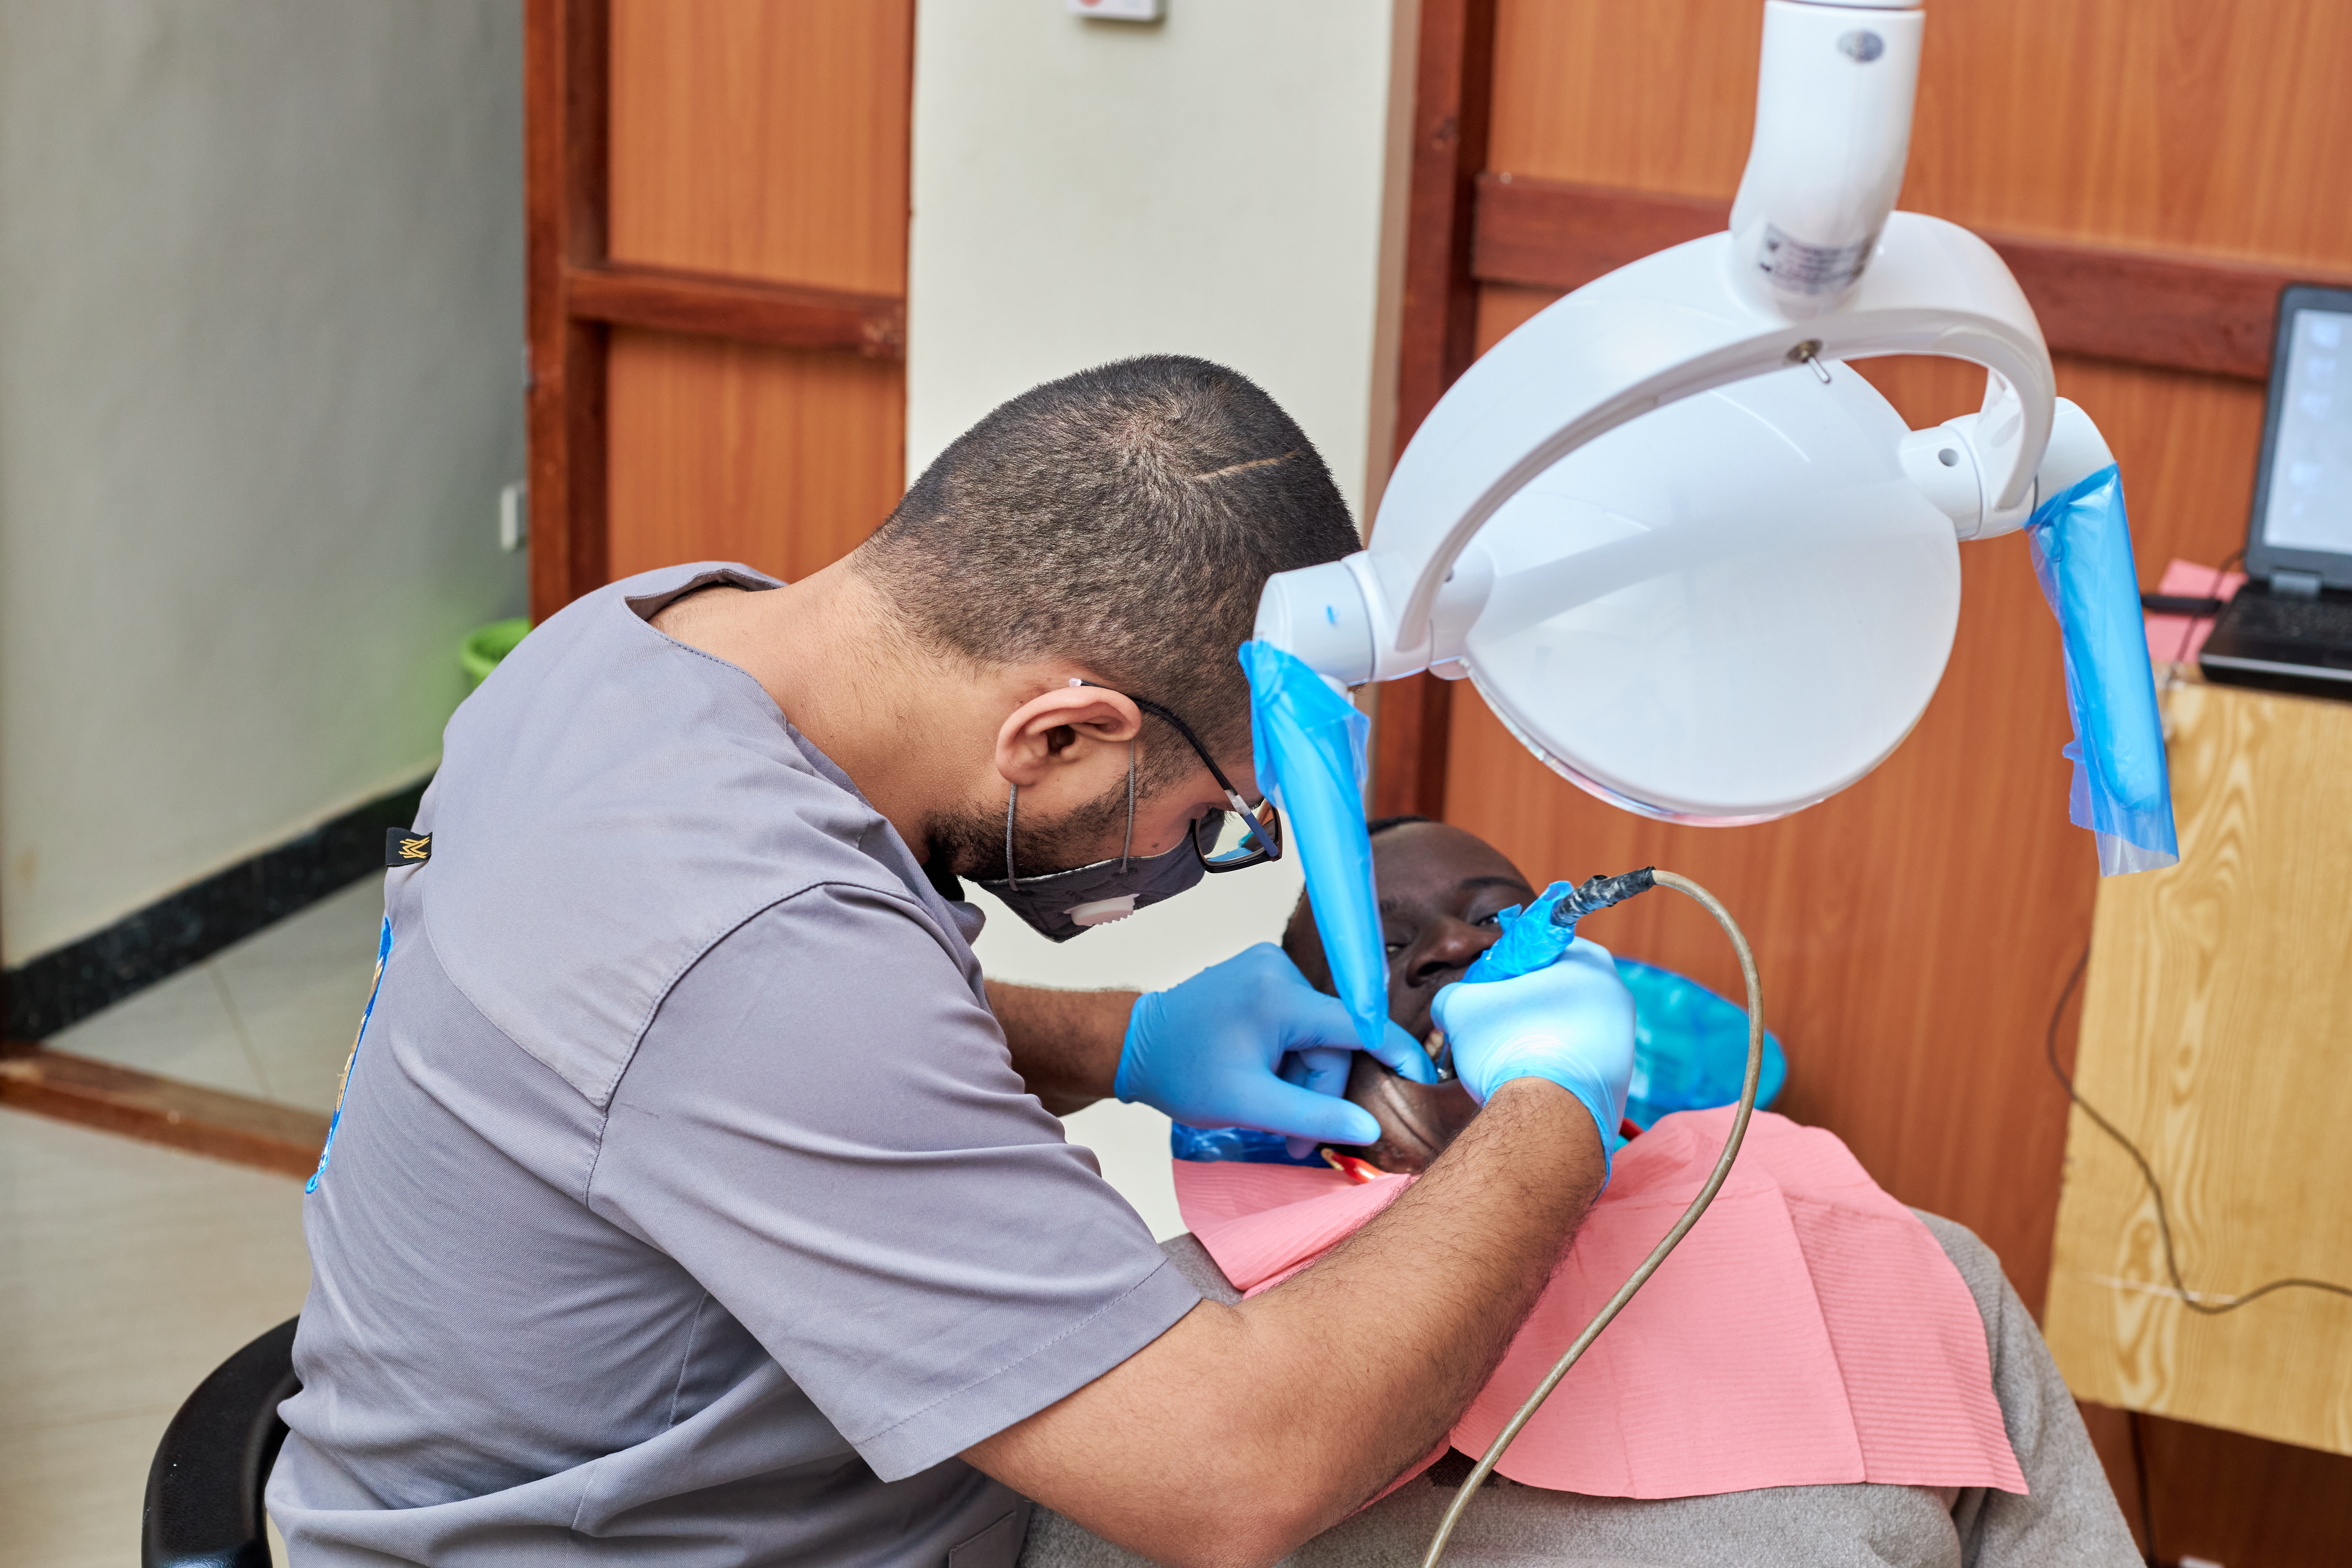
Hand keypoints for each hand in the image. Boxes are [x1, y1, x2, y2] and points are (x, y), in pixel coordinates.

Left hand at [1118, 944, 1435, 1154]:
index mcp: (1279, 996)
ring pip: (1317, 1037)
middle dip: (1318, 1091)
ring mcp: (1270, 969)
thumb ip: (1312, 1117)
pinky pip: (1299, 1023)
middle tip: (1294, 1140)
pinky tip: (1265, 1078)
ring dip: (1303, 1078)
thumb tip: (1369, 1129)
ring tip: (1271, 1111)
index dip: (1395, 1053)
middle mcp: (1280, 970)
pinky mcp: (1263, 976)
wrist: (1135, 1046)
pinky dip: (1290, 1057)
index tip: (1423, 1077)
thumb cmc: (1182, 1074)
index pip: (1358, 1025)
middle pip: (1333, 1041)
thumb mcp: (1249, 1105)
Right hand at [1431, 937, 1633, 1159]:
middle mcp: (1617, 996)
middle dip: (1521, 1004)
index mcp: (1590, 962)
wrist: (1547, 1121)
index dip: (1505, 967)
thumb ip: (1453, 993)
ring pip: (1566, 1025)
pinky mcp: (1620, 1079)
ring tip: (1508, 1057)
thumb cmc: (1508, 1049)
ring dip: (1535, 1035)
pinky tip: (1530, 1081)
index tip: (1486, 989)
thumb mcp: (1460, 1006)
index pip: (1539, 946)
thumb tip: (1451, 1004)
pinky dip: (1552, 1064)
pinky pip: (1577, 1059)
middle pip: (1555, 987)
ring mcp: (1623, 1040)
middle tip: (1492, 1025)